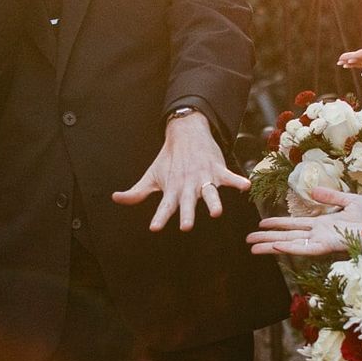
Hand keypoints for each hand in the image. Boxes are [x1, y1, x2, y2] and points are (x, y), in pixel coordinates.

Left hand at [112, 110, 249, 230]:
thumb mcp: (151, 176)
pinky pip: (229, 177)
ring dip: (212, 202)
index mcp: (172, 189)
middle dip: (187, 213)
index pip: (164, 206)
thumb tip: (115, 198)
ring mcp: (203, 177)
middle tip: (186, 226)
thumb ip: (135, 192)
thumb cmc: (168, 159)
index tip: (155, 228)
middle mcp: (187, 185)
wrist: (186, 133)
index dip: (160, 217)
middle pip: (187, 202)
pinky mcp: (217, 169)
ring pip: (209, 192)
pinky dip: (237, 181)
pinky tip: (246, 186)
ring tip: (216, 212)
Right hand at [247, 186, 361, 255]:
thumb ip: (332, 196)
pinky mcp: (331, 246)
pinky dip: (291, 248)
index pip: (295, 225)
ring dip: (272, 245)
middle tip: (248, 241)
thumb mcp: (351, 200)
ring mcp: (324, 241)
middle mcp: (321, 234)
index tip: (260, 224)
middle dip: (268, 238)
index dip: (278, 225)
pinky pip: (307, 249)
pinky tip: (276, 246)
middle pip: (288, 236)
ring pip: (293, 245)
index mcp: (324, 224)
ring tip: (253, 248)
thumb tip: (312, 190)